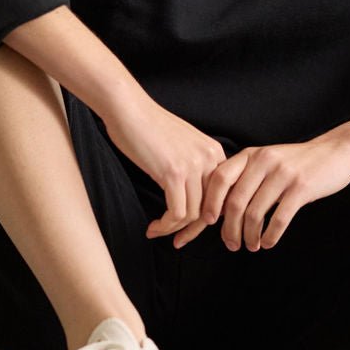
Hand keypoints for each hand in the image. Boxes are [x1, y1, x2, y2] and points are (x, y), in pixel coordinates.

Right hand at [99, 90, 228, 238]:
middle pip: (211, 209)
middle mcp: (209, 159)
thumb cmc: (148, 127)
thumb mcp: (182, 145)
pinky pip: (176, 212)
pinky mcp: (173, 172)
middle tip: (178, 241)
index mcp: (214, 153)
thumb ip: (193, 167)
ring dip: (174, 229)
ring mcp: (192, 166)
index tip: (191, 230)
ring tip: (157, 232)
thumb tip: (192, 198)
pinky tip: (153, 227)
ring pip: (193, 214)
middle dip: (193, 230)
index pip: (221, 196)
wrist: (128, 108)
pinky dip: (165, 225)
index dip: (208, 218)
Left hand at [161, 126, 349, 251]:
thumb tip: (220, 208)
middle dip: (230, 228)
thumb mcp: (267, 160)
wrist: (335, 152)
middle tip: (231, 244)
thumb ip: (246, 177)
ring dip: (250, 236)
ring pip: (255, 213)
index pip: (220, 178)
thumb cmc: (297, 162)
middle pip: (235, 202)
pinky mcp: (301, 187)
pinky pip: (279, 218)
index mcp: (251, 155)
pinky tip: (269, 242)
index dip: (210, 202)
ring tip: (251, 246)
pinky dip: (271, 235)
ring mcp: (282, 174)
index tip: (208, 222)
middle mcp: (264, 162)